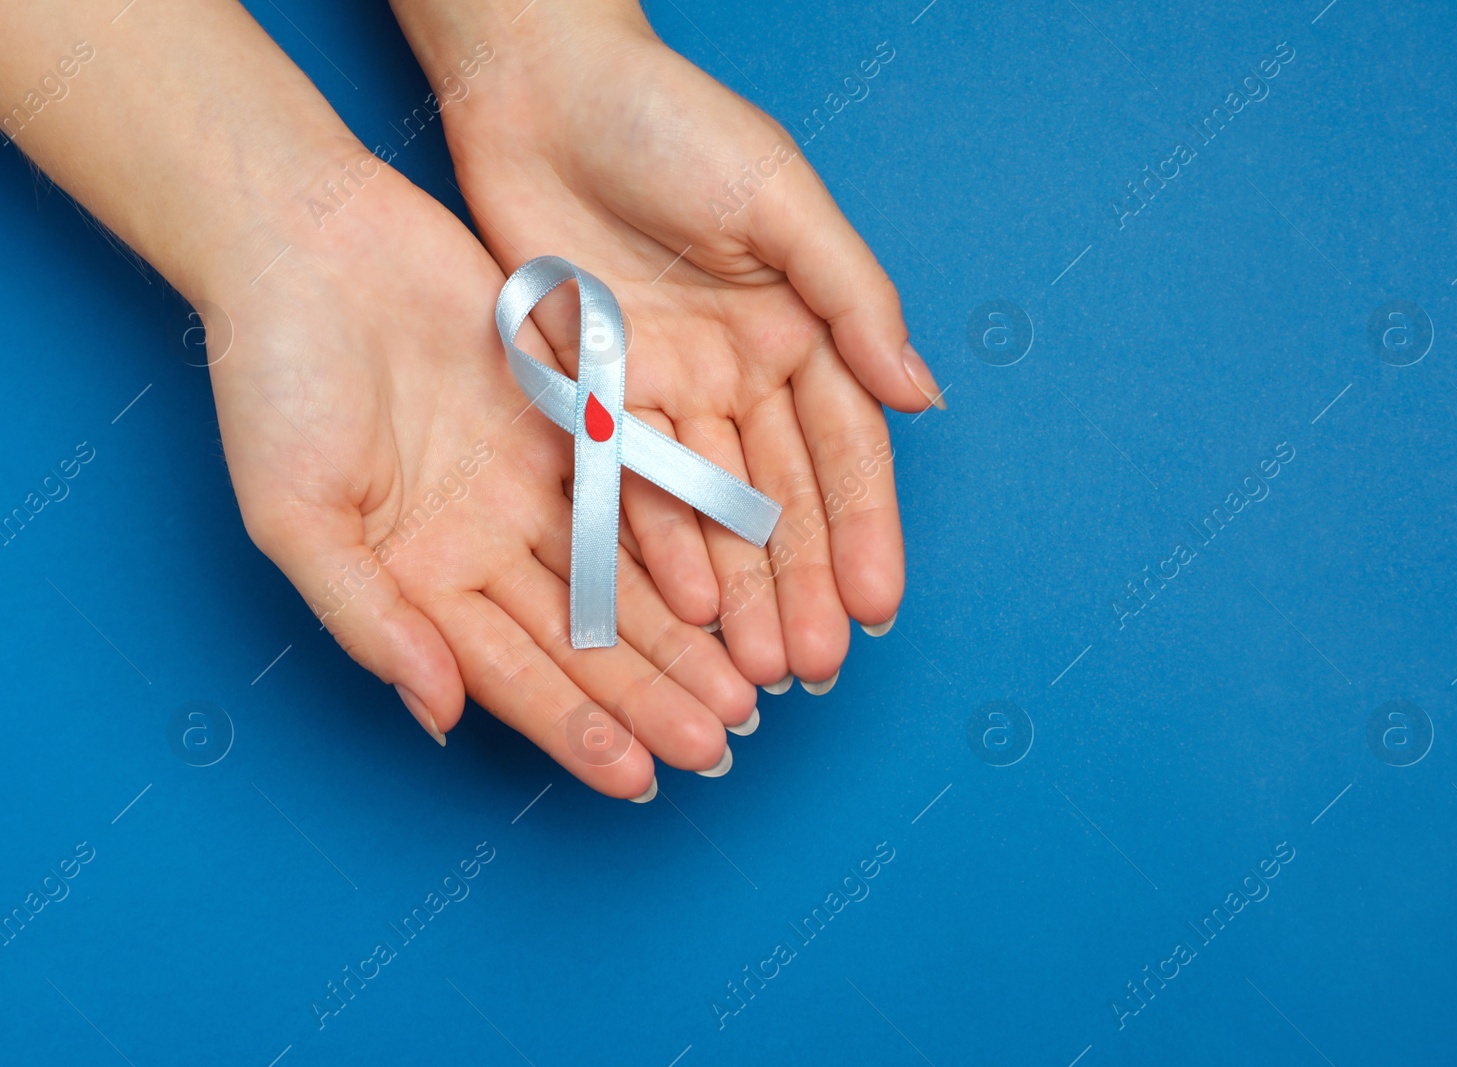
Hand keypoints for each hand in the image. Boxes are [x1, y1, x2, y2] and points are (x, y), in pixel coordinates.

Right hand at [207, 160, 755, 797]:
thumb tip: (439, 713)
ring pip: (623, 572)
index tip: (640, 778)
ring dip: (681, 631)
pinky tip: (733, 580)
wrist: (307, 245)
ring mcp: (529, 484)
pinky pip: (635, 486)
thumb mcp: (297, 517)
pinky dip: (681, 533)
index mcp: (419, 582)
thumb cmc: (274, 384)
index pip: (512, 673)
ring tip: (744, 687)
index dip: (576, 728)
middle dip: (651, 693)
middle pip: (583, 636)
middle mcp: (484, 545)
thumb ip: (368, 618)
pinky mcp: (566, 419)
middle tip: (724, 743)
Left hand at [390, 0, 941, 690]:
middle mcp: (740, 374)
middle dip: (801, 584)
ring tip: (753, 664)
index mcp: (800, 329)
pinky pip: (627, 485)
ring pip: (710, 510)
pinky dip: (654, 544)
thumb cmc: (673, 123)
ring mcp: (667, 392)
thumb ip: (852, 298)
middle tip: (811, 668)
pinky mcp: (592, 396)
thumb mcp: (781, 201)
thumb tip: (921, 396)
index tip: (877, 606)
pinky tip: (680, 607)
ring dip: (737, 587)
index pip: (844, 449)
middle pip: (780, 499)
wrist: (540, 88)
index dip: (864, 529)